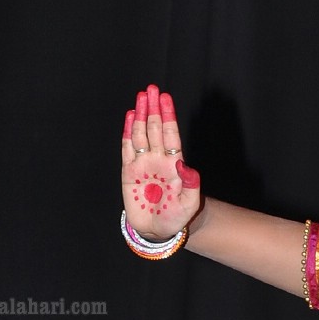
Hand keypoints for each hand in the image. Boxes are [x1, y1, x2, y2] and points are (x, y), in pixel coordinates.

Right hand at [121, 82, 202, 241]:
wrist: (157, 230)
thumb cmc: (176, 217)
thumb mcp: (189, 203)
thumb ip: (190, 184)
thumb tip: (184, 164)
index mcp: (174, 164)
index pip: (171, 135)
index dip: (168, 116)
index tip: (166, 98)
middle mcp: (158, 159)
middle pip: (155, 129)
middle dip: (154, 108)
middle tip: (152, 89)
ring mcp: (143, 164)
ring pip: (141, 134)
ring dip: (141, 115)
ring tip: (141, 96)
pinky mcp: (129, 172)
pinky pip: (127, 148)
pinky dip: (128, 132)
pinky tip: (130, 116)